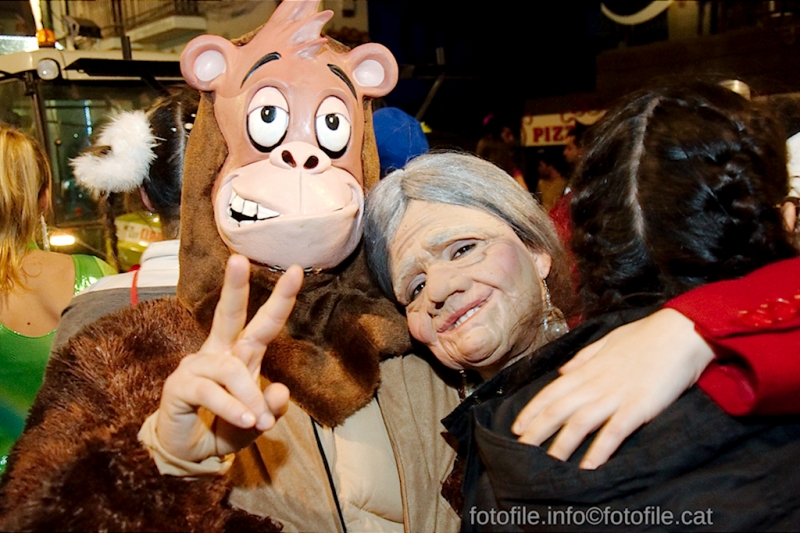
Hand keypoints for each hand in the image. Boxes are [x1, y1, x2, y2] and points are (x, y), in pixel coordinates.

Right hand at [156, 254, 302, 462]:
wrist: (190, 455)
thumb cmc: (225, 428)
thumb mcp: (257, 421)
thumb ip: (271, 408)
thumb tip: (282, 391)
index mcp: (241, 355)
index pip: (263, 323)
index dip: (280, 299)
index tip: (298, 271)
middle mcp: (218, 353)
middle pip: (227, 315)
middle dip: (235, 287)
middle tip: (239, 260)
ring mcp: (196, 367)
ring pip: (230, 370)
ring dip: (249, 397)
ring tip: (259, 422)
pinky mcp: (179, 385)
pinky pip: (211, 392)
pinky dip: (232, 408)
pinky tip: (246, 421)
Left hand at [512, 308, 714, 468]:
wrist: (681, 332)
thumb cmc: (646, 336)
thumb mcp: (608, 341)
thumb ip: (584, 358)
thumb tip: (563, 372)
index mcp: (587, 368)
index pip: (550, 392)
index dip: (531, 411)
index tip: (516, 428)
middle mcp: (595, 382)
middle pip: (557, 410)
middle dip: (536, 432)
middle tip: (519, 452)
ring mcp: (616, 395)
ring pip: (579, 423)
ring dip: (561, 445)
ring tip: (548, 465)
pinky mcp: (639, 406)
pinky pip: (613, 431)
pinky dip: (599, 450)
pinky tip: (588, 466)